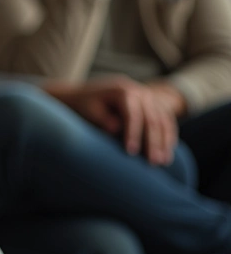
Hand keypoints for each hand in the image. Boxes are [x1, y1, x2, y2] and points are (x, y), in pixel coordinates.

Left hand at [55, 75, 177, 164]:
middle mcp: (140, 92)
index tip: (130, 152)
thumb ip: (102, 118)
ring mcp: (150, 97)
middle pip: (151, 119)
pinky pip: (166, 121)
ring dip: (164, 142)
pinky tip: (167, 153)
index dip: (133, 134)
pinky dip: (168, 137)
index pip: (132, 114)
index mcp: (122, 90)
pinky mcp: (155, 105)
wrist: (88, 94)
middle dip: (153, 142)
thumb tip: (116, 129)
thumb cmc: (86, 105)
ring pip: (163, 121)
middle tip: (153, 163)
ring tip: (162, 162)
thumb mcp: (89, 110)